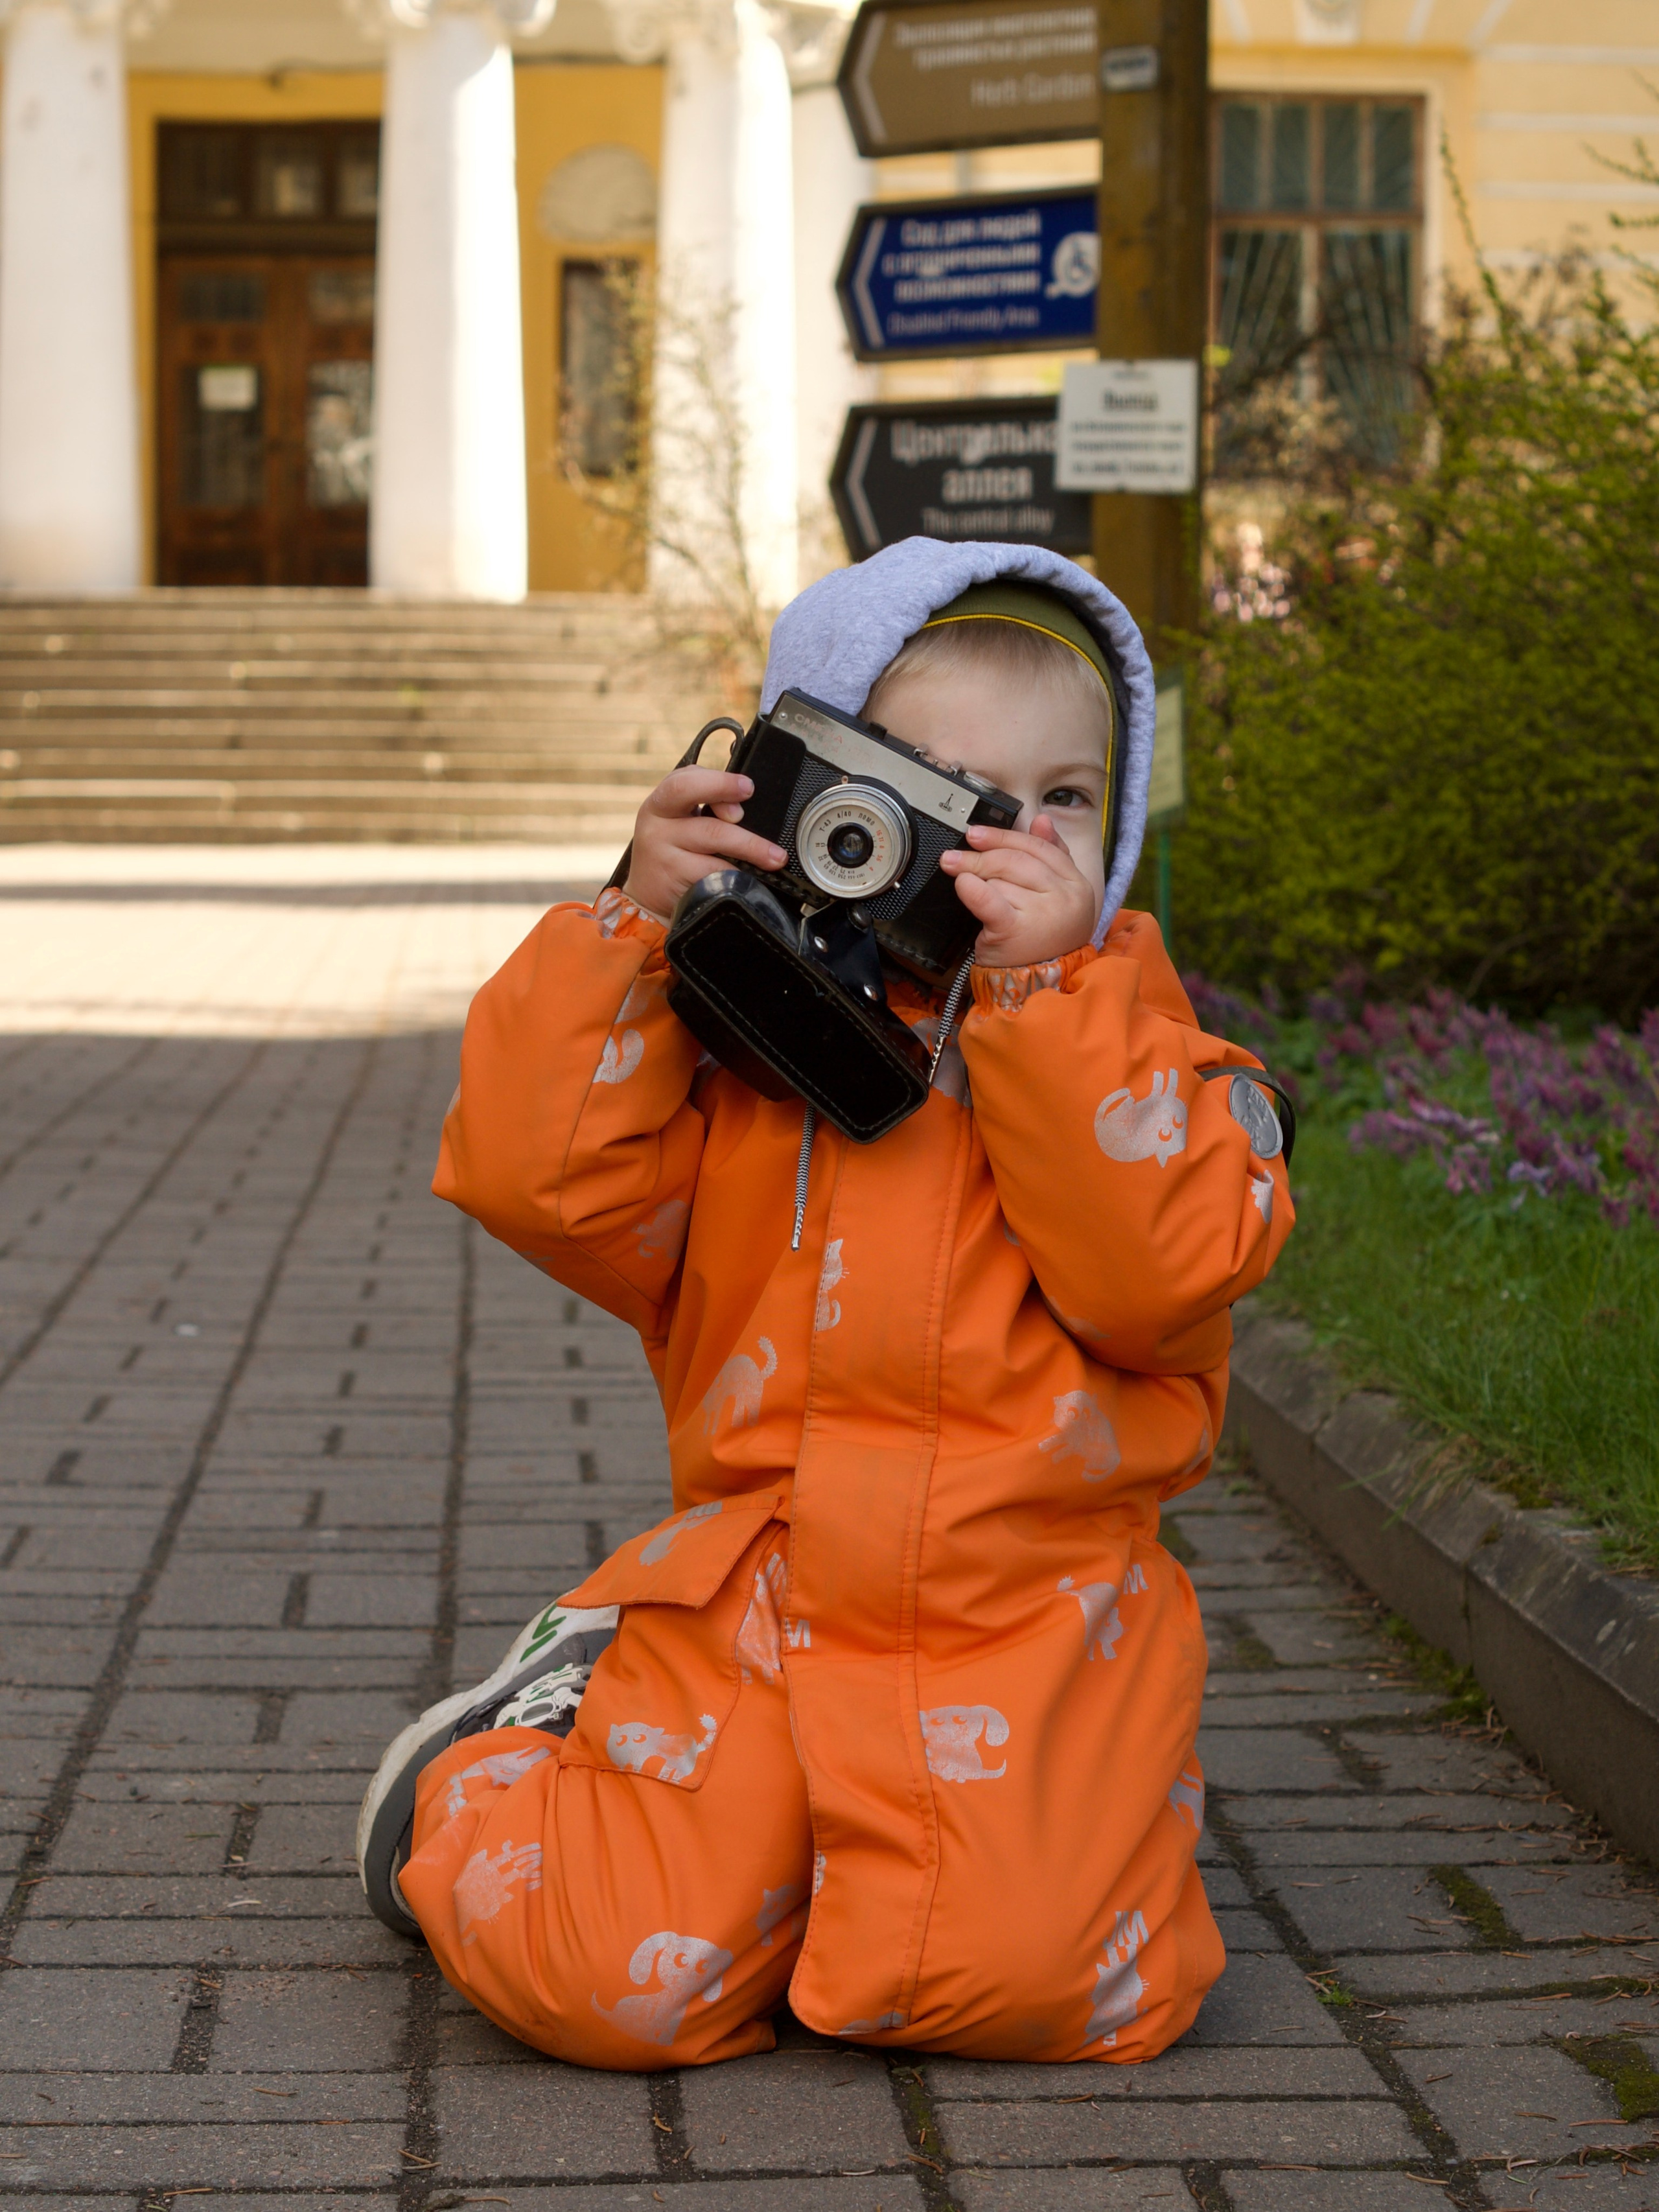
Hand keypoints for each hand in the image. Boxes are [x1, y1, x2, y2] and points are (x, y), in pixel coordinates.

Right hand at [623, 767, 785, 922]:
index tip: (746, 786)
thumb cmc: (674, 858)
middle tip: (751, 794)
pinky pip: (713, 870)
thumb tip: (742, 807)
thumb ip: (705, 808)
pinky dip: (737, 874)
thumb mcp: (681, 826)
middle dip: (724, 789)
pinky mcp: (672, 875)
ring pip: (712, 834)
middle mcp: (655, 820)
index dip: (716, 779)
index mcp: (661, 803)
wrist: (647, 903)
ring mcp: (660, 848)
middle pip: (687, 792)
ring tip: (776, 857)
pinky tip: (752, 879)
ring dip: (750, 844)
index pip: (684, 778)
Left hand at [939, 816, 1096, 967]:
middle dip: (981, 854)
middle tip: (953, 855)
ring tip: (962, 881)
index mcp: (1077, 884)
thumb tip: (1042, 819)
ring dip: (977, 878)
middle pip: (1017, 860)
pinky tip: (962, 884)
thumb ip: (1051, 856)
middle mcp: (1066, 898)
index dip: (1004, 837)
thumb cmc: (1040, 940)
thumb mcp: (1055, 896)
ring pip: (1001, 879)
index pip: (1038, 848)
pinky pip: (989, 899)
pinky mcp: (1015, 930)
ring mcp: (1043, 914)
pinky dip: (971, 889)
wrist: (1035, 986)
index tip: (977, 835)